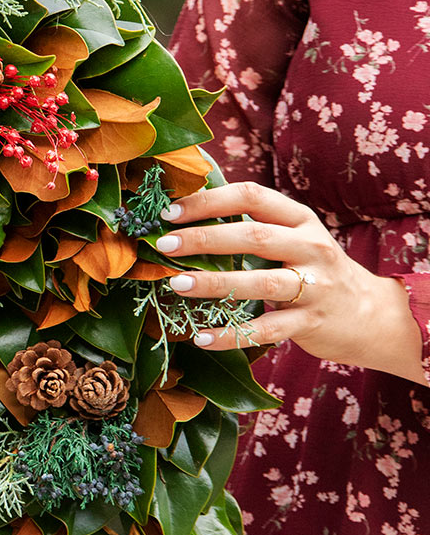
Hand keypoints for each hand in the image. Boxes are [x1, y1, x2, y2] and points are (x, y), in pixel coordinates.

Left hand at [155, 181, 425, 382]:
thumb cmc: (314, 271)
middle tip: (163, 245)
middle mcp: (310, 247)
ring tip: (175, 284)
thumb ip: (253, 227)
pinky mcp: (311, 323)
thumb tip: (187, 218)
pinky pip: (266, 330)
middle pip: (253, 236)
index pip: (251, 196)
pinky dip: (232, 334)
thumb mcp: (294, 238)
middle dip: (204, 238)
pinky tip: (201, 337)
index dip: (209, 201)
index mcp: (299, 219)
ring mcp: (314, 286)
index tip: (170, 212)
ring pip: (259, 282)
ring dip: (214, 283)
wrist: (372, 314)